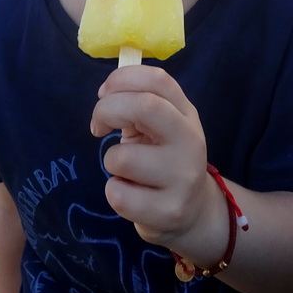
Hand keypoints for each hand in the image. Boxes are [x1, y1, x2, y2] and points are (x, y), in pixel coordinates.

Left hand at [90, 65, 216, 250]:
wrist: (194, 213)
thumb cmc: (164, 160)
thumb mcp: (161, 128)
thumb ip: (139, 106)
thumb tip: (106, 96)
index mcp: (186, 114)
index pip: (157, 79)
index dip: (122, 79)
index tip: (104, 94)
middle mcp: (190, 141)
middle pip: (144, 107)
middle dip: (107, 110)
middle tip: (97, 126)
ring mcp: (183, 177)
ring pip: (122, 158)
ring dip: (111, 161)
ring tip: (126, 171)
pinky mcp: (169, 211)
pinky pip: (118, 195)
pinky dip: (114, 192)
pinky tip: (132, 195)